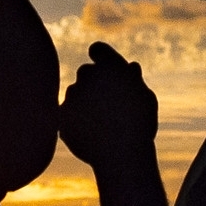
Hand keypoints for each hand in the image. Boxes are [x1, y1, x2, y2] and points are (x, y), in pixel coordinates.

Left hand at [59, 42, 158, 167]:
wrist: (121, 155)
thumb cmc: (139, 126)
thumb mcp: (144, 100)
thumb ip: (135, 82)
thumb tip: (130, 67)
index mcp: (110, 66)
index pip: (98, 49)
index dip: (100, 56)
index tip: (101, 63)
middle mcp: (88, 75)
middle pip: (85, 71)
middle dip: (92, 81)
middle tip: (105, 100)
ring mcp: (72, 94)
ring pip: (74, 92)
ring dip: (83, 101)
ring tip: (101, 123)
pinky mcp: (60, 113)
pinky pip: (66, 112)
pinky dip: (74, 120)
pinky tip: (90, 133)